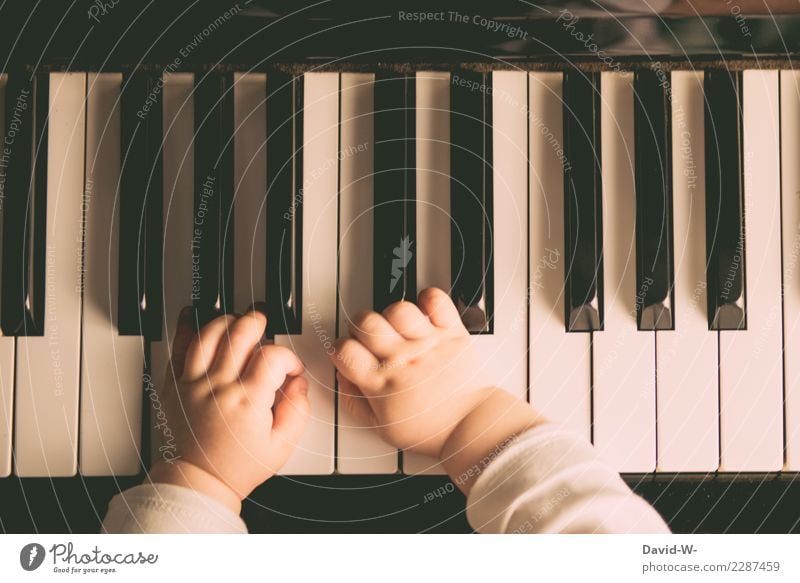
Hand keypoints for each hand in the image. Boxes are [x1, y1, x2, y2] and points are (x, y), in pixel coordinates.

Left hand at [149, 308, 309, 512]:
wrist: (198, 482)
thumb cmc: (237, 467)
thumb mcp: (282, 446)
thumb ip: (298, 410)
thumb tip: (298, 382)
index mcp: (247, 401)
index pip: (273, 357)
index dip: (289, 358)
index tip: (290, 369)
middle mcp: (218, 387)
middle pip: (240, 333)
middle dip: (258, 322)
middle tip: (264, 326)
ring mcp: (193, 384)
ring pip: (209, 334)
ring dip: (227, 321)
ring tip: (237, 323)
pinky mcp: (174, 386)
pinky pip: (177, 349)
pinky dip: (185, 328)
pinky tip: (193, 315)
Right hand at [331, 288, 542, 491]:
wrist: (469, 424)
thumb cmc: (428, 428)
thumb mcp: (380, 426)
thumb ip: (353, 401)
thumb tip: (342, 375)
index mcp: (381, 384)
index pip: (345, 351)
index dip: (341, 349)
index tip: (349, 352)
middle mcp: (402, 360)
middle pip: (366, 323)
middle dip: (361, 327)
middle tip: (371, 338)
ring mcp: (427, 344)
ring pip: (398, 309)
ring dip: (393, 314)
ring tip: (398, 328)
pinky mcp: (451, 334)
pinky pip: (436, 301)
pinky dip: (428, 300)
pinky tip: (424, 314)